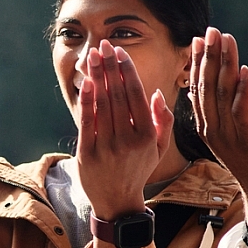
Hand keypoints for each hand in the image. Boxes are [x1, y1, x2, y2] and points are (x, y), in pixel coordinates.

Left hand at [77, 40, 172, 247]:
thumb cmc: (138, 169)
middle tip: (103, 45)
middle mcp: (128, 140)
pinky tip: (86, 81)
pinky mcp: (88, 153)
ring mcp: (107, 147)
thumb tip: (156, 93)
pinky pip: (87, 121)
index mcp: (147, 136)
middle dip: (110, 66)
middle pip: (117, 94)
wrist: (117, 202)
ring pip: (102, 104)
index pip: (136, 94)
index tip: (120, 52)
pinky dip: (87, 99)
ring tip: (93, 56)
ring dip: (97, 76)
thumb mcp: (158, 148)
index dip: (127, 70)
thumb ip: (162, 121)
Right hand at [189, 28, 247, 247]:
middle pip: (207, 86)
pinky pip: (242, 110)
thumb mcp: (231, 134)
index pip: (198, 88)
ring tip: (227, 40)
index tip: (198, 40)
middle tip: (210, 31)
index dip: (197, 63)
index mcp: (206, 126)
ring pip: (223, 93)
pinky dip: (243, 89)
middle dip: (208, 56)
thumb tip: (208, 89)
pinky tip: (245, 70)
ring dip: (225, 64)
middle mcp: (213, 128)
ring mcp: (229, 134)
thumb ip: (220, 111)